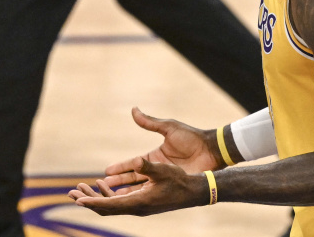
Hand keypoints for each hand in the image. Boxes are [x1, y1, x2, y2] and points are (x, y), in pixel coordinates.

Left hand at [69, 157, 207, 215]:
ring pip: (110, 206)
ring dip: (95, 197)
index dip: (91, 202)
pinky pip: (118, 202)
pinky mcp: (140, 203)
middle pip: (104, 208)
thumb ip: (147, 166)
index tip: (76, 199)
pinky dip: (107, 195)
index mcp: (138, 202)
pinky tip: (103, 184)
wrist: (192, 192)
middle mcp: (135, 208)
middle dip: (87, 200)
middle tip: (70, 191)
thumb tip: (137, 160)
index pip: (108, 205)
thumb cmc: (179, 180)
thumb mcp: (163, 170)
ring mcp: (138, 207)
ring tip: (81, 186)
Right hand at [83, 107, 219, 198]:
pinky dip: (143, 198)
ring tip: (112, 198)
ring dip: (127, 192)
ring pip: (142, 188)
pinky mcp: (172, 185)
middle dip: (118, 182)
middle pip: (133, 177)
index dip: (120, 167)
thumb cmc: (192, 137)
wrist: (211, 150)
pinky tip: (132, 204)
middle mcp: (157, 168)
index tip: (106, 171)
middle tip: (102, 187)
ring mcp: (164, 178)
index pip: (133, 163)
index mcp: (155, 155)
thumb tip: (133, 109)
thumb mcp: (169, 127)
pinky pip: (154, 193)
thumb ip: (150, 122)